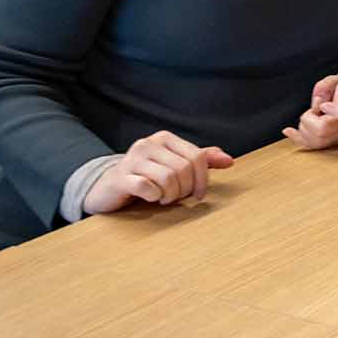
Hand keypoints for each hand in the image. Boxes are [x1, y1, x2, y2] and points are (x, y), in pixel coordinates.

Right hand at [83, 130, 233, 214]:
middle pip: (184, 169)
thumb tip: (229, 161)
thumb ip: (201, 161)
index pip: (197, 157)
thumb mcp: (175, 165)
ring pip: (168, 178)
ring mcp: (132, 159)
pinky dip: (154, 197)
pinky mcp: (120, 177)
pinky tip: (151, 198)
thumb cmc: (147, 176)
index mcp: (165, 138)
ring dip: (170, 195)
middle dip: (185, 189)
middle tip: (176, 197)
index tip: (199, 195)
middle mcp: (148, 144)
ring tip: (164, 198)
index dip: (203, 180)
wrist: (108, 187)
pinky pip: (147, 187)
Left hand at [283, 74, 337, 149]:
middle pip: (322, 130)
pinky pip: (314, 146)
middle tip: (316, 107)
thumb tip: (318, 101)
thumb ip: (327, 85)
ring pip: (316, 140)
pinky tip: (288, 131)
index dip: (333, 109)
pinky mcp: (335, 142)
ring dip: (305, 126)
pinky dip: (298, 138)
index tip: (324, 103)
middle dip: (309, 117)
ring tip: (314, 114)